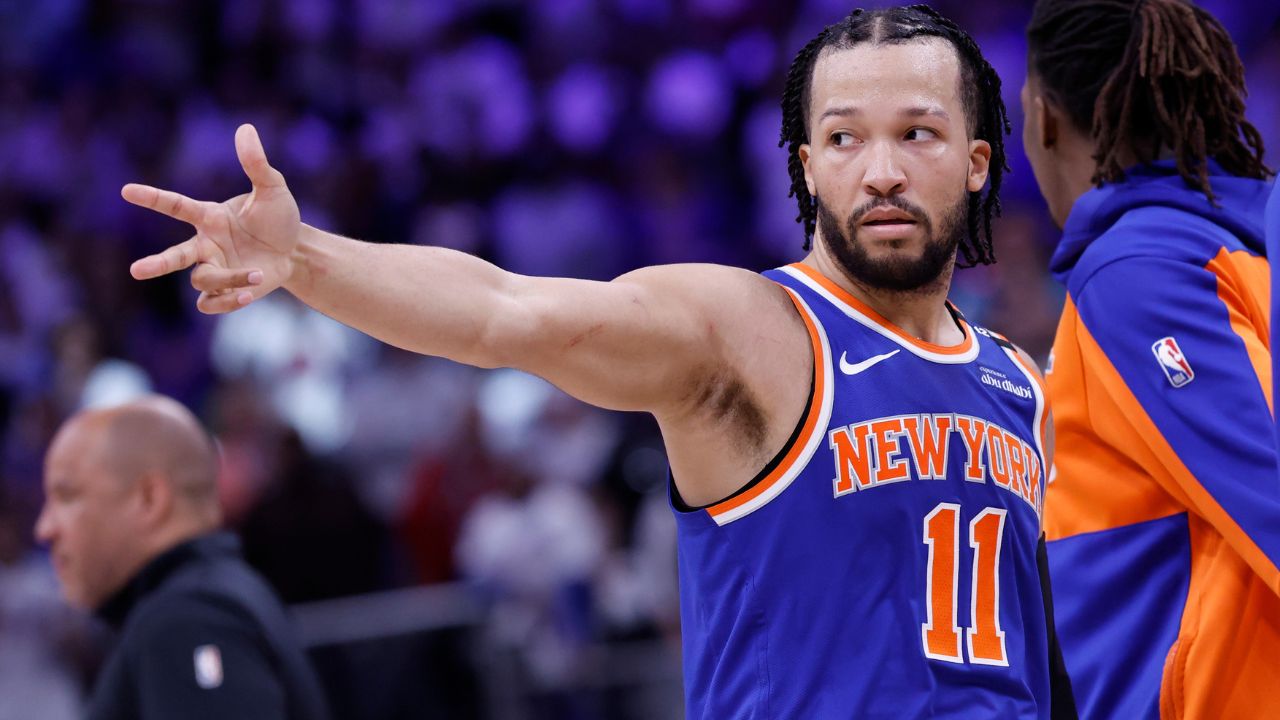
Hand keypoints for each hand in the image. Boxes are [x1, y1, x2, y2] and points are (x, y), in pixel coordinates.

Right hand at [123, 124, 300, 313]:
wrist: (295, 251)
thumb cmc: (279, 217)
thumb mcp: (272, 188)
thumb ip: (256, 163)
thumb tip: (245, 129)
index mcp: (210, 218)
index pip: (176, 206)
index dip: (152, 198)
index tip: (126, 191)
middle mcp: (206, 245)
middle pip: (174, 256)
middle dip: (157, 264)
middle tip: (136, 271)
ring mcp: (215, 269)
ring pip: (203, 280)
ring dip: (229, 279)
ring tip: (256, 273)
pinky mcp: (226, 291)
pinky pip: (211, 303)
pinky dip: (227, 301)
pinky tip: (247, 295)